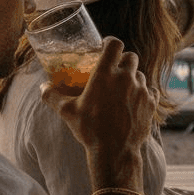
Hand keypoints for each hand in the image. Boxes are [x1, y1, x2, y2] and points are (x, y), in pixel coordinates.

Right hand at [41, 37, 155, 187]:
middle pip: (131, 56)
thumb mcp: (67, 112)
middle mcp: (126, 77)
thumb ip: (52, 96)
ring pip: (141, 74)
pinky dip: (144, 93)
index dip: (110, 43)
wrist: (115, 151)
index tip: (105, 48)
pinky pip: (151, 91)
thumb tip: (42, 88)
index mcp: (105, 74)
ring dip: (133, 78)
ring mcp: (141, 90)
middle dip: (123, 60)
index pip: (114, 44)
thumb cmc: (90, 129)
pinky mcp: (151, 103)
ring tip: (122, 89)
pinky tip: (135, 101)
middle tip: (114, 69)